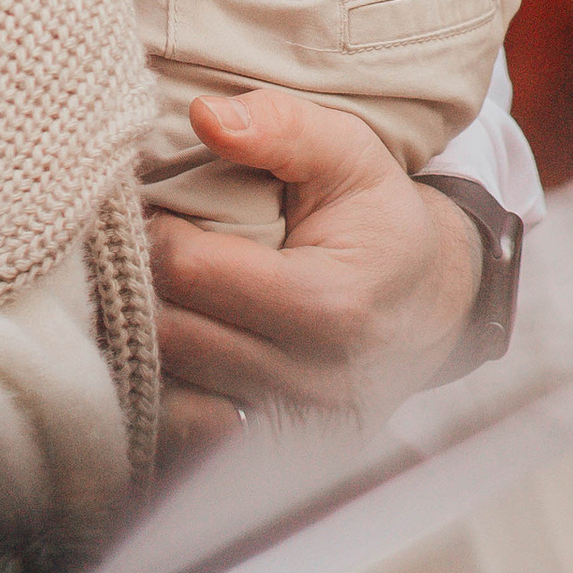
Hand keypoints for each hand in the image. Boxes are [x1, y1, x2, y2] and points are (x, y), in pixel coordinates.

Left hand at [150, 90, 485, 447]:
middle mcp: (314, 382)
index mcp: (330, 306)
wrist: (433, 303)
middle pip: (172, 334)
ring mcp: (298, 428)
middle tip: (140, 248)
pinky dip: (174, 385)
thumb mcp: (348, 152)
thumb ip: (281, 126)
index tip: (155, 209)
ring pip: (172, 386)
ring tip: (158, 289)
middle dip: (144, 284)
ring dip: (152, 336)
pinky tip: (182, 340)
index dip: (156, 232)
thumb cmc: (381, 219)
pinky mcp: (283, 456)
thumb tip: (206, 117)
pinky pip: (192, 430)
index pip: (190, 273)